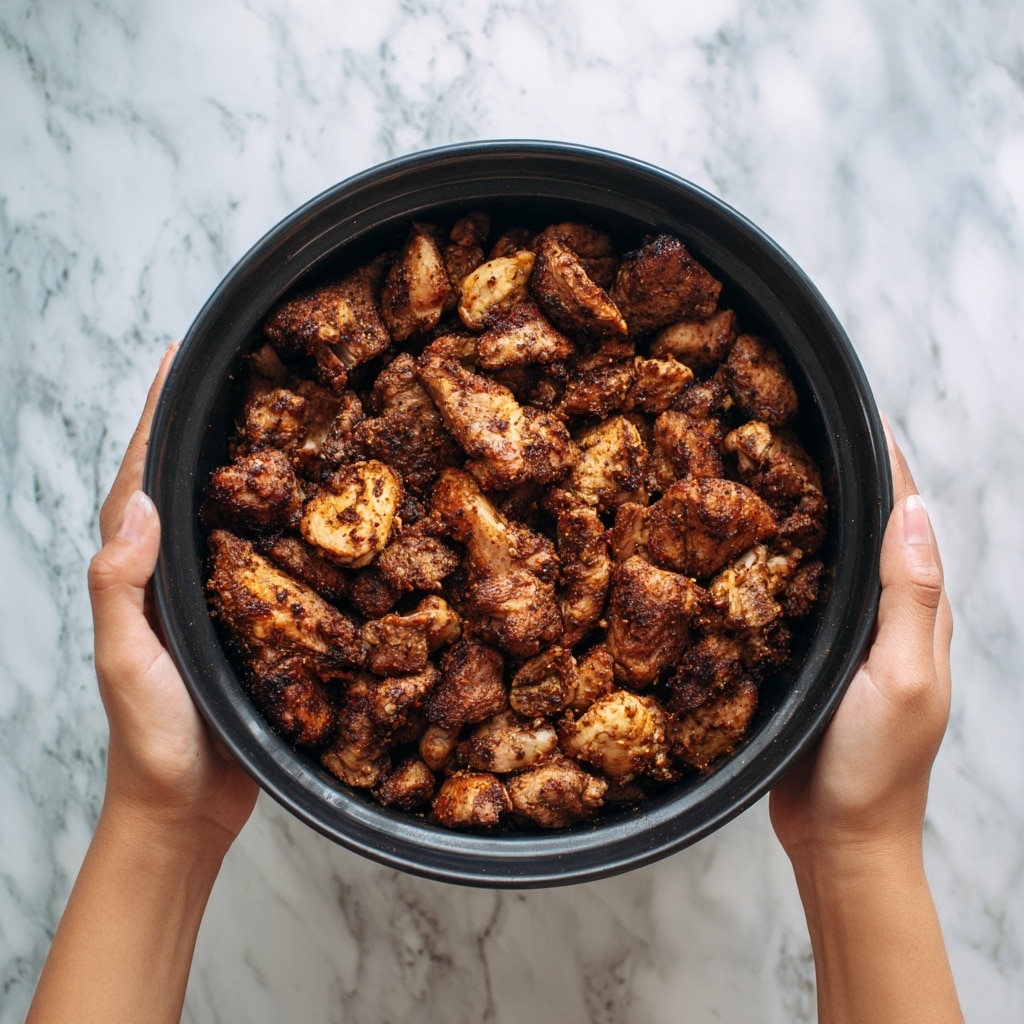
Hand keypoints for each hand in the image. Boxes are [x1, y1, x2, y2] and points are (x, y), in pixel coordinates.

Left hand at [87, 344, 257, 850]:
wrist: (187, 808)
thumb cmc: (150, 740)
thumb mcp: (125, 661)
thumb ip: (121, 585)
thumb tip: (141, 504)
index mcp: (136, 572)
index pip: (141, 478)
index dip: (155, 416)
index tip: (178, 359)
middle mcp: (171, 573)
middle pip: (184, 483)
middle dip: (202, 423)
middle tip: (240, 370)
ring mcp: (209, 597)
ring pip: (228, 516)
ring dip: (245, 465)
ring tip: (282, 417)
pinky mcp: (247, 622)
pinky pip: (265, 558)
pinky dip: (281, 522)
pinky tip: (313, 507)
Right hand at [770, 426, 952, 861]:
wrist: (839, 838)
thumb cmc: (877, 767)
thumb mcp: (902, 678)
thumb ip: (908, 598)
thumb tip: (913, 512)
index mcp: (919, 612)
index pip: (906, 517)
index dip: (885, 462)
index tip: (852, 409)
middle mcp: (885, 615)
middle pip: (867, 528)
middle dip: (841, 474)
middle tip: (793, 426)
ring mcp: (846, 636)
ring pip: (828, 557)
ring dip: (806, 512)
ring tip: (763, 468)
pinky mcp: (808, 656)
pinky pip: (795, 593)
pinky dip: (778, 559)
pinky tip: (745, 545)